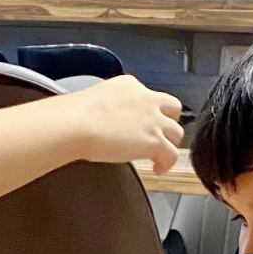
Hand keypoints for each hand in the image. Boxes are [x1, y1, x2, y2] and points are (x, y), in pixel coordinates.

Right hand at [68, 75, 182, 173]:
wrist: (76, 124)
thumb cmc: (75, 115)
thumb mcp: (96, 99)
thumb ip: (109, 106)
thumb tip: (105, 120)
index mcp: (129, 85)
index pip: (148, 95)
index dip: (148, 111)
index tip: (141, 122)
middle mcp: (146, 99)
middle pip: (173, 109)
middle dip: (169, 122)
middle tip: (160, 134)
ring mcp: (153, 121)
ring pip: (176, 132)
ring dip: (169, 143)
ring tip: (160, 155)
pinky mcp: (155, 141)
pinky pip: (172, 154)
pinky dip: (167, 163)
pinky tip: (158, 168)